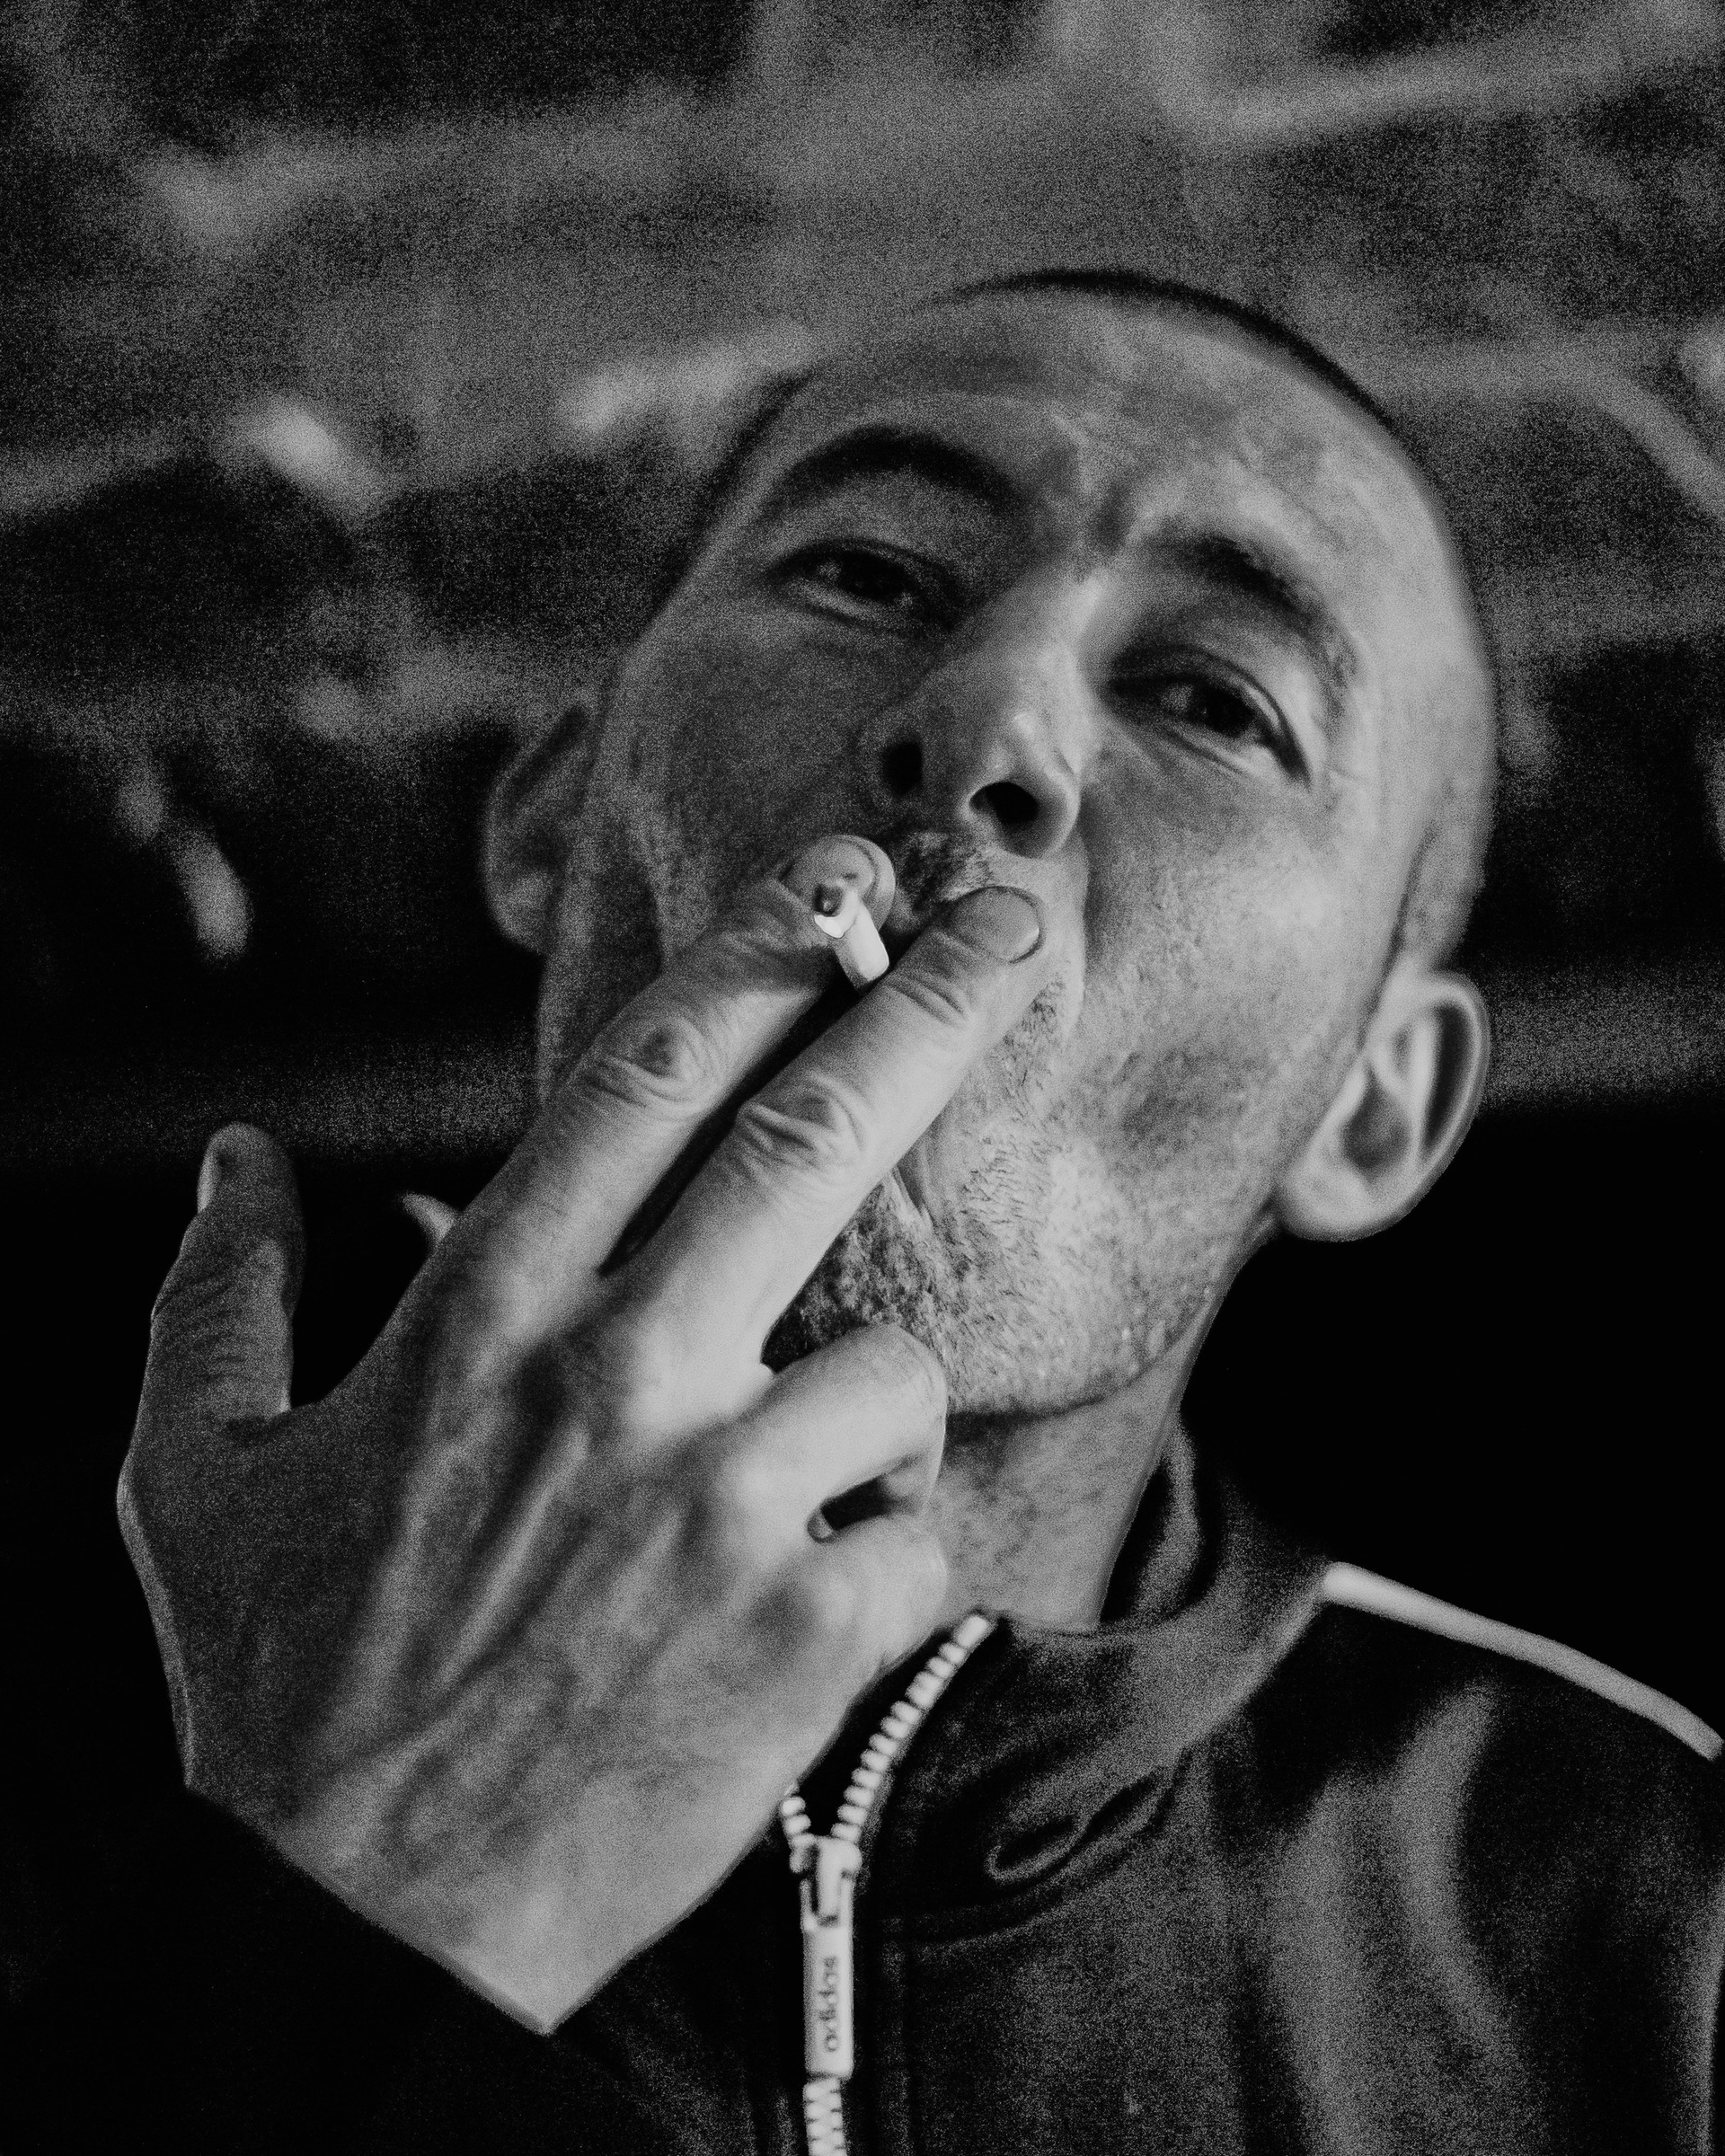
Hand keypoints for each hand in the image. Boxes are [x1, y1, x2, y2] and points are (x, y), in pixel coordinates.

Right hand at [118, 837, 1047, 2030]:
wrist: (359, 1927)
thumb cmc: (278, 1690)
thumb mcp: (198, 1476)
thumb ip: (223, 1293)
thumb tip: (237, 1160)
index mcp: (484, 1315)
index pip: (653, 1076)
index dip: (765, 955)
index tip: (847, 884)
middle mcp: (619, 1376)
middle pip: (811, 1134)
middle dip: (931, 1003)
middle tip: (1014, 919)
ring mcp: (728, 1500)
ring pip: (891, 1363)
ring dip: (864, 1402)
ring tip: (779, 1487)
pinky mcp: (811, 1629)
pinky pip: (917, 1534)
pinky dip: (879, 1553)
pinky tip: (793, 1607)